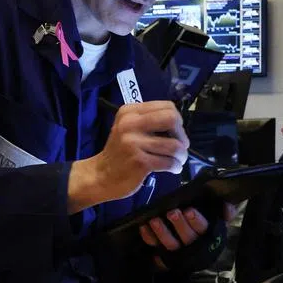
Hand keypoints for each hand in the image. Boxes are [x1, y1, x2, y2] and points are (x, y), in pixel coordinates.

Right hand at [68, 101, 187, 212]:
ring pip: (174, 145)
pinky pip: (169, 162)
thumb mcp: (128, 128)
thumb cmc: (119, 152)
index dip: (177, 120)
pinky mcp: (139, 162)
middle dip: (182, 135)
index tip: (174, 133)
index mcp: (129, 111)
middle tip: (180, 146)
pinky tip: (172, 168)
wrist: (101, 176)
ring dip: (181, 155)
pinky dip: (175, 166)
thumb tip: (179, 127)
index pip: (167, 106)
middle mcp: (130, 123)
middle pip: (172, 119)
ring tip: (177, 160)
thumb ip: (149, 121)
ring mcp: (134, 143)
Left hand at [139, 202, 239, 264]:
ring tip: (154, 220)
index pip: (203, 228)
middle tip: (172, 213)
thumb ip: (226, 211)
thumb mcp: (218, 218)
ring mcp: (177, 250)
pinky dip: (149, 237)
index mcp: (207, 235)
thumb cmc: (207, 228)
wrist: (196, 249)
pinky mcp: (164, 252)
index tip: (189, 210)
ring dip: (162, 232)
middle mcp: (193, 244)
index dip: (196, 221)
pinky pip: (156, 246)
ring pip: (170, 244)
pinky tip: (144, 226)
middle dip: (179, 225)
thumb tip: (228, 207)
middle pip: (187, 237)